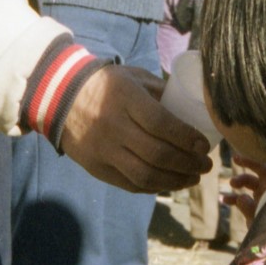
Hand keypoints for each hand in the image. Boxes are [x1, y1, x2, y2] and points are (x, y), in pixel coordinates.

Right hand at [60, 65, 212, 192]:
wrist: (60, 98)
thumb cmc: (107, 85)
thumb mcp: (134, 78)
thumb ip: (162, 92)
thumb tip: (197, 107)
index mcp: (125, 98)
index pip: (161, 123)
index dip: (187, 138)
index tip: (205, 146)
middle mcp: (113, 126)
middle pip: (157, 154)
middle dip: (188, 164)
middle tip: (206, 165)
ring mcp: (103, 150)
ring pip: (145, 175)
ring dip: (175, 181)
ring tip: (193, 178)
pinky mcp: (96, 168)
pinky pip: (130, 184)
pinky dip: (155, 187)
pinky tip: (170, 183)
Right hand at [221, 154, 265, 225]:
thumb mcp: (261, 220)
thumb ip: (250, 208)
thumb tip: (240, 197)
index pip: (263, 169)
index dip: (249, 162)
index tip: (235, 158)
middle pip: (255, 179)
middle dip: (242, 179)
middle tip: (232, 184)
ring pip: (249, 189)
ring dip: (237, 190)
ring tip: (226, 198)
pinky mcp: (259, 210)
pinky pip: (246, 200)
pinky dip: (235, 200)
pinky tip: (223, 201)